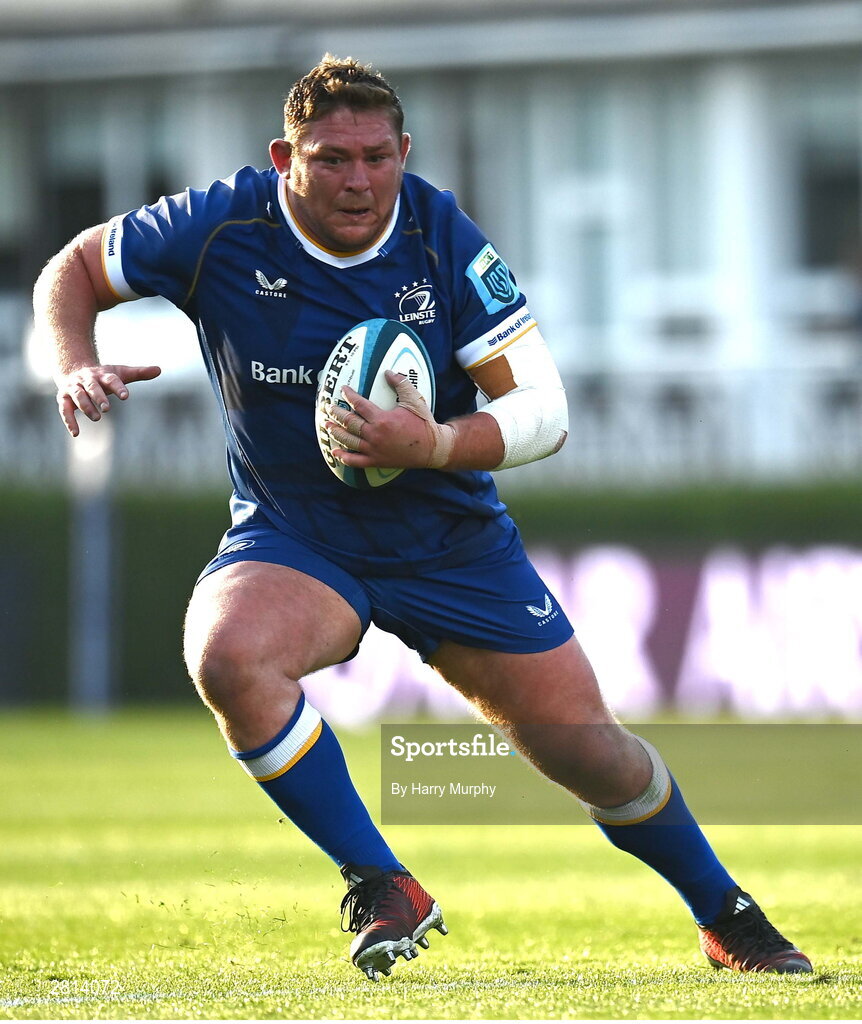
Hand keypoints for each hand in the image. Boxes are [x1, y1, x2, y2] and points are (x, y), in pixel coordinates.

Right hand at [56, 363, 161, 436]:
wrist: (74, 370)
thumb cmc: (103, 376)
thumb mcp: (120, 373)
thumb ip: (139, 373)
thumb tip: (159, 370)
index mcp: (102, 374)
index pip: (111, 380)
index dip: (118, 387)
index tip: (126, 396)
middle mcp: (86, 379)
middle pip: (92, 387)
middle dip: (99, 397)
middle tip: (107, 409)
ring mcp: (74, 388)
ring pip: (78, 396)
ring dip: (86, 406)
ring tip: (97, 418)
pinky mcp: (64, 398)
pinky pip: (64, 409)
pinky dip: (69, 420)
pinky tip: (76, 433)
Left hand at [326, 370, 454, 469]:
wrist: (432, 449)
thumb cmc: (424, 423)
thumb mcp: (414, 400)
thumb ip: (401, 384)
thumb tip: (388, 372)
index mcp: (382, 419)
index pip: (359, 404)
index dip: (349, 395)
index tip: (343, 389)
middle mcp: (374, 435)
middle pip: (349, 422)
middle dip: (336, 413)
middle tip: (329, 407)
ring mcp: (374, 450)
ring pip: (348, 440)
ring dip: (336, 432)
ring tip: (327, 425)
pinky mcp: (376, 461)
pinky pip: (356, 461)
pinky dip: (344, 457)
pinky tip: (335, 452)